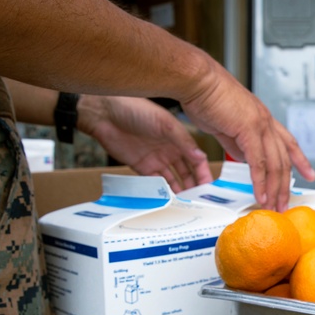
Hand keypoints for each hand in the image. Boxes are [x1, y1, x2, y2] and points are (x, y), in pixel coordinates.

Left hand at [77, 95, 213, 192]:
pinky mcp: (141, 167)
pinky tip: (168, 200)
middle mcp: (169, 150)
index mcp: (178, 139)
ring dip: (179, 191)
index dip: (203, 173)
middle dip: (194, 185)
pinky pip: (155, 182)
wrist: (105, 114)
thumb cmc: (136, 110)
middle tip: (199, 201)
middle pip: (187, 172)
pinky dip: (162, 191)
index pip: (196, 159)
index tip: (209, 187)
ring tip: (185, 204)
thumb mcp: (164, 124)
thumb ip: (183, 141)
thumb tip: (201, 157)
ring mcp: (156, 159)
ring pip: (173, 179)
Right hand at [177, 63, 314, 210]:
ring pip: (274, 163)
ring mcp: (260, 124)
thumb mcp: (227, 124)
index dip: (300, 160)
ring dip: (274, 188)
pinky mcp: (249, 129)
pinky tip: (260, 194)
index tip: (309, 174)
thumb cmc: (206, 97)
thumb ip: (239, 141)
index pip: (288, 143)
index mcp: (262, 118)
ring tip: (272, 205)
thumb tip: (245, 157)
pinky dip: (260, 182)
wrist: (196, 80)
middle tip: (284, 203)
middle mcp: (266, 121)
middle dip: (285, 185)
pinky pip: (258, 162)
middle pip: (284, 159)